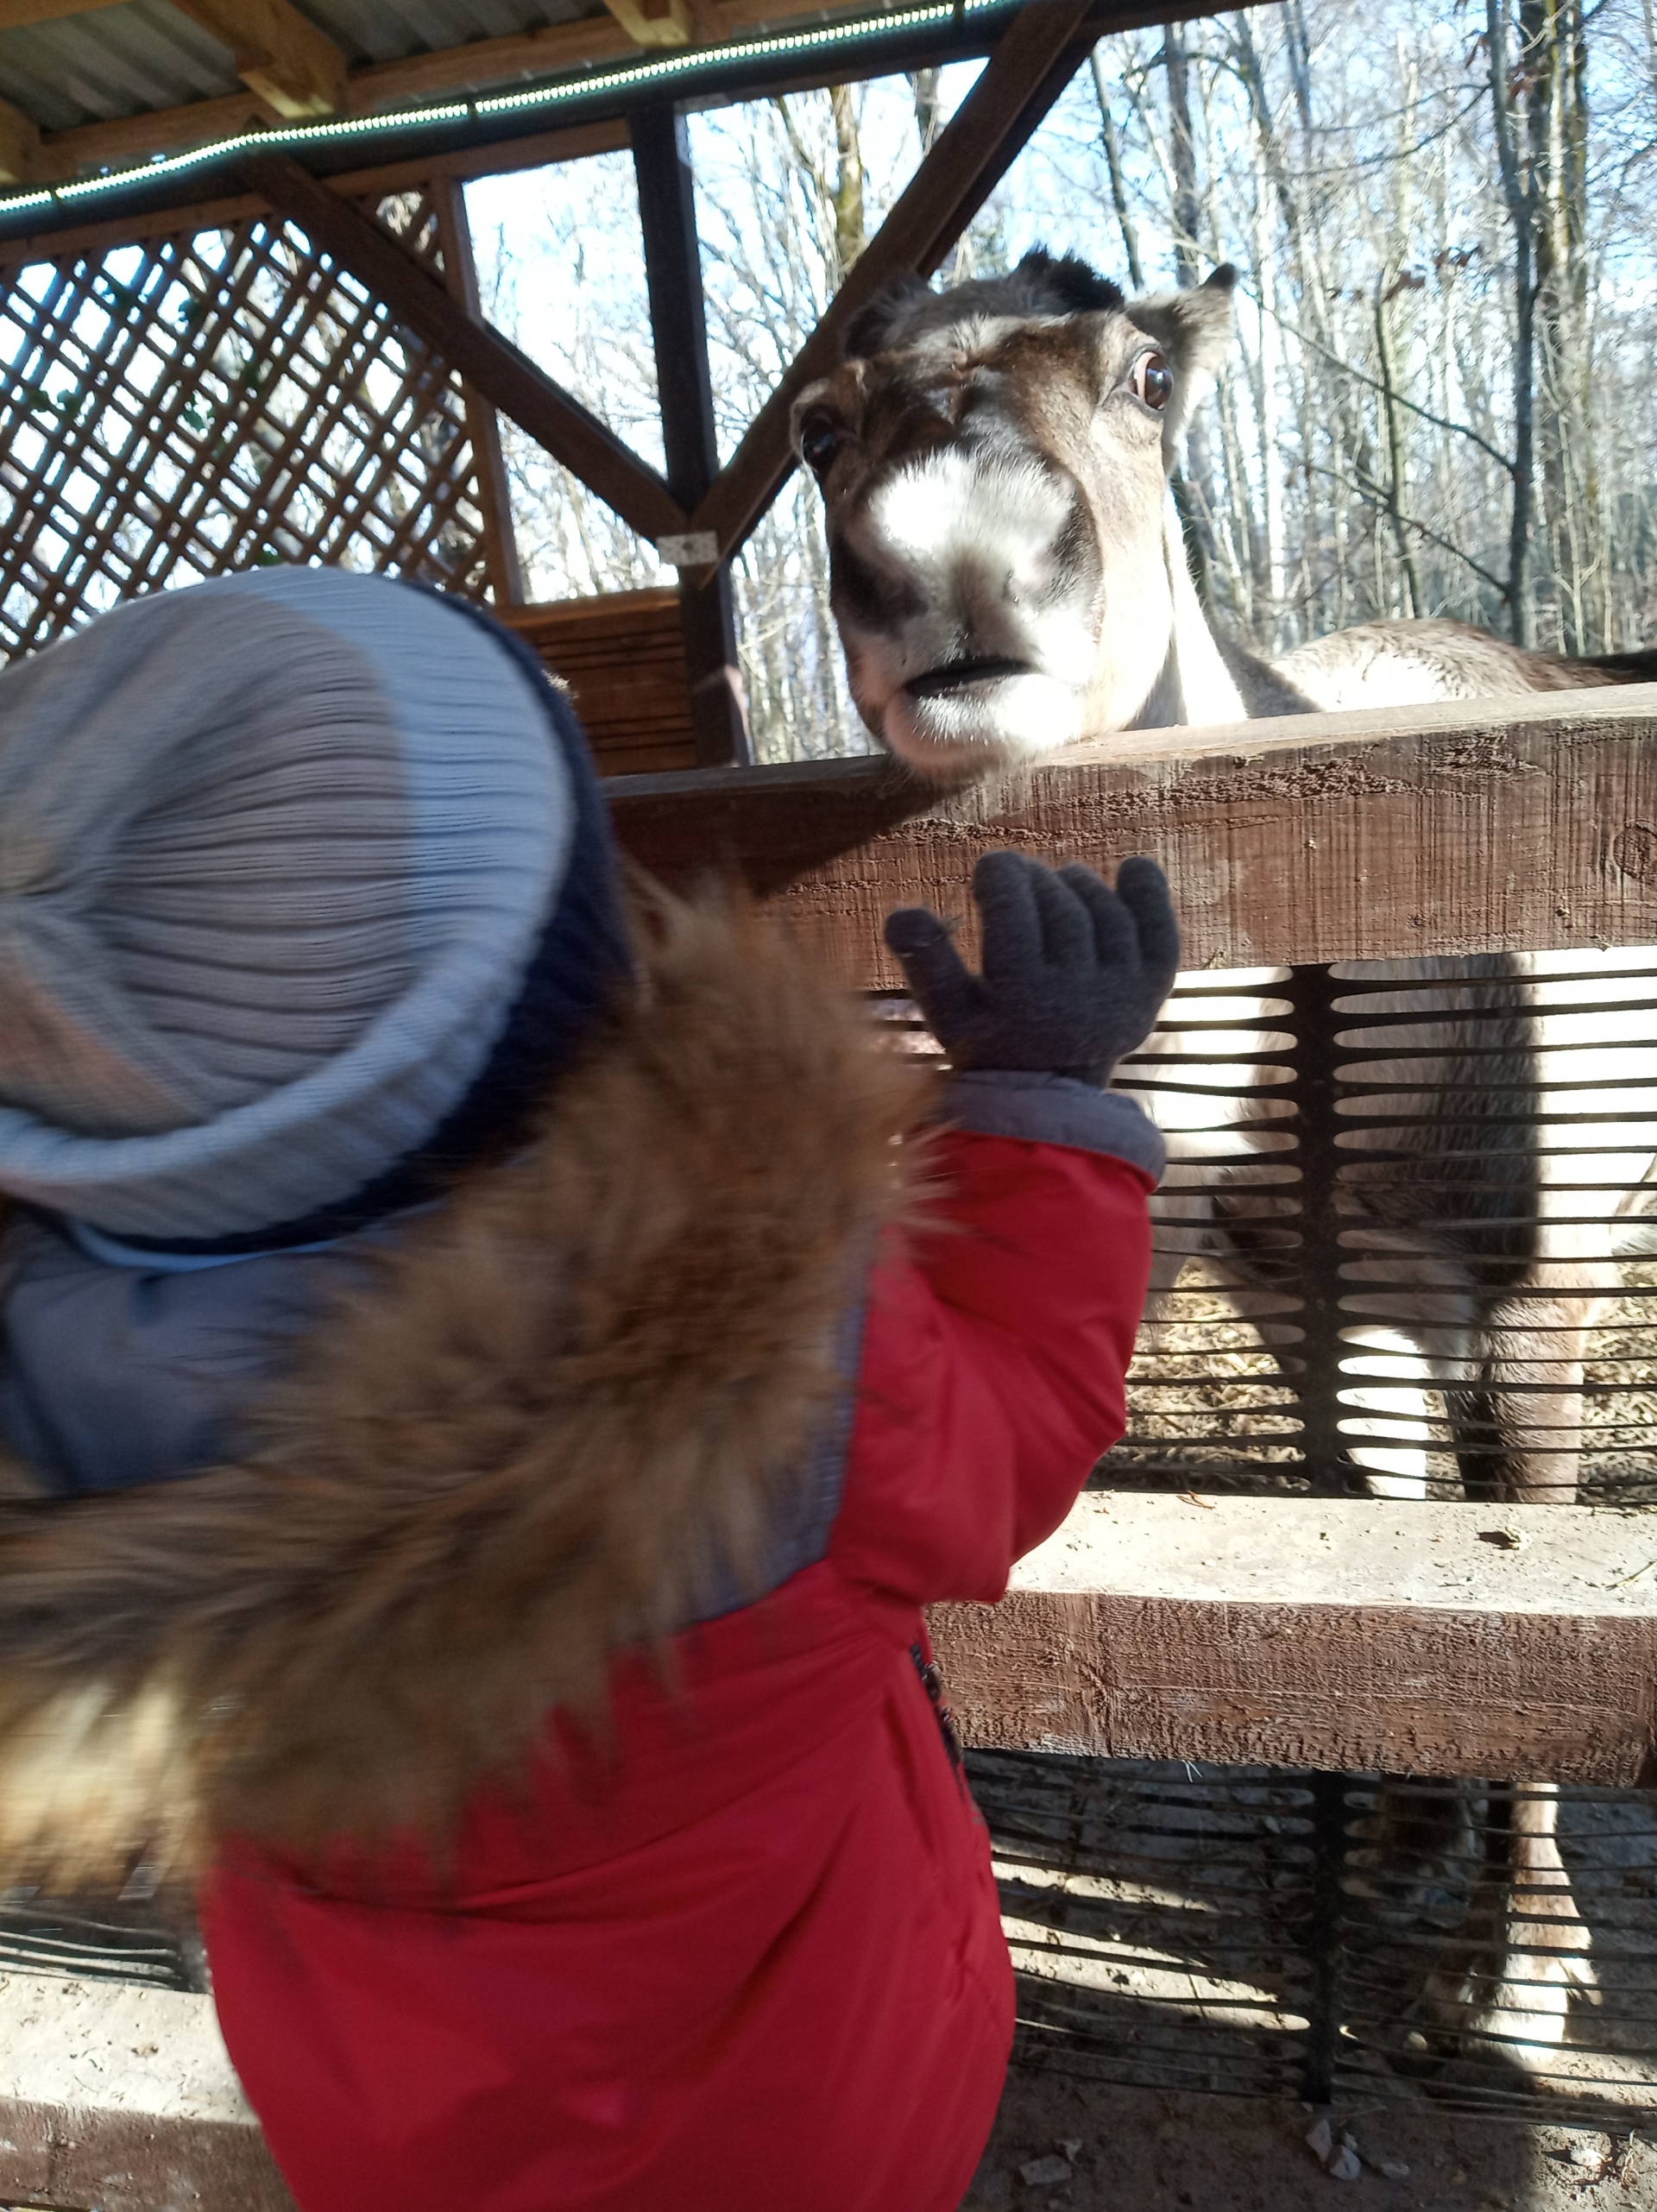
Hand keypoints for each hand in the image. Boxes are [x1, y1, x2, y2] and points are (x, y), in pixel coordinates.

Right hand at [883, 852, 1178, 1084]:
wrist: (1054, 1092)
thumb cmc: (990, 1041)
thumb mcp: (948, 1013)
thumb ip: (926, 964)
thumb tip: (901, 912)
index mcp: (1021, 999)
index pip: (1013, 907)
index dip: (1000, 874)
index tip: (991, 869)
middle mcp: (1077, 997)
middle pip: (1059, 904)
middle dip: (1035, 878)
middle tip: (1019, 876)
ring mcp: (1121, 993)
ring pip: (1104, 911)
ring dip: (1079, 883)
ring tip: (1060, 880)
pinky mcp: (1151, 991)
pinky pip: (1159, 930)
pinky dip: (1148, 893)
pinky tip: (1132, 868)